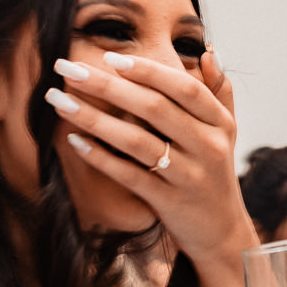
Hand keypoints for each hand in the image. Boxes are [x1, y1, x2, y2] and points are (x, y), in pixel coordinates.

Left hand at [47, 49, 255, 264]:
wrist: (221, 232)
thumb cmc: (215, 175)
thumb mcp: (227, 133)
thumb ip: (219, 92)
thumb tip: (207, 53)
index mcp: (219, 124)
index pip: (183, 88)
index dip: (148, 71)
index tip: (110, 57)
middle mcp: (208, 147)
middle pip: (154, 109)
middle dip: (107, 85)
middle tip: (68, 69)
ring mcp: (188, 176)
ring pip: (137, 142)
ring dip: (94, 119)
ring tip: (60, 102)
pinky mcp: (169, 202)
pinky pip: (129, 176)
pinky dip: (101, 158)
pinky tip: (75, 142)